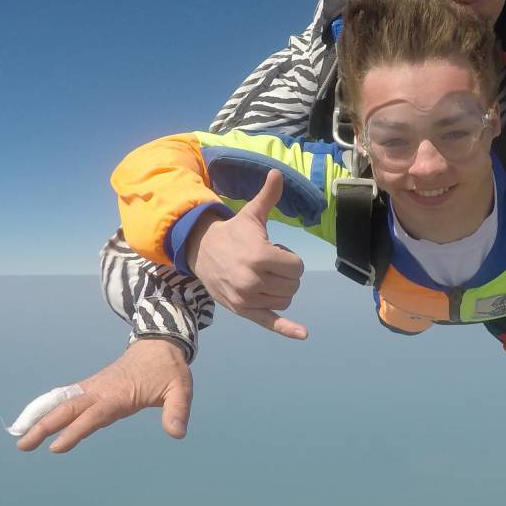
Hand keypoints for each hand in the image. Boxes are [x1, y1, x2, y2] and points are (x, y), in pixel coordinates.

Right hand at [12, 338, 193, 453]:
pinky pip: (66, 399)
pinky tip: (34, 422)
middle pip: (69, 409)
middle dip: (45, 426)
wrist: (159, 344)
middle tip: (23, 446)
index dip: (75, 430)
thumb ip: (177, 410)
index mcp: (120, 394)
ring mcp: (93, 388)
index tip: (56, 447)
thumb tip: (177, 433)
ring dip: (41, 418)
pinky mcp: (92, 388)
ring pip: (62, 404)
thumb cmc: (169, 370)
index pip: (94, 415)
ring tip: (20, 438)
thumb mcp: (180, 389)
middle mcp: (101, 391)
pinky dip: (48, 409)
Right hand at [186, 169, 307, 339]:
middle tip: (266, 263)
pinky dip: (287, 329)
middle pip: (293, 285)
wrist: (202, 251)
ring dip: (280, 289)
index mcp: (260, 256)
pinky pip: (270, 322)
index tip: (275, 251)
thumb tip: (277, 172)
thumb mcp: (251, 215)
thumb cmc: (233, 233)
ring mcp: (248, 298)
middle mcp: (254, 280)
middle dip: (286, 273)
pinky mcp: (244, 310)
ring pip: (285, 300)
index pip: (297, 267)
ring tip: (261, 275)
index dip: (291, 259)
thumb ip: (268, 196)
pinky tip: (303, 334)